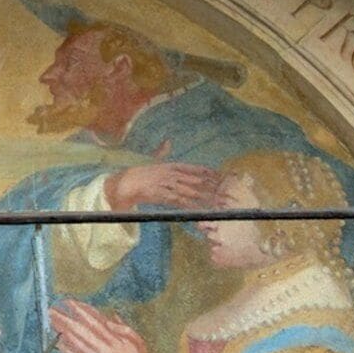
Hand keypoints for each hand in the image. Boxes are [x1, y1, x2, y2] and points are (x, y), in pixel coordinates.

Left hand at [47, 300, 158, 352]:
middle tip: (52, 310)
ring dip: (62, 332)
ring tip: (52, 323)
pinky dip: (68, 352)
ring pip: (77, 343)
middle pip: (81, 331)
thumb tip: (109, 317)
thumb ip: (123, 328)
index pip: (95, 321)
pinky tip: (57, 344)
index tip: (69, 302)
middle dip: (66, 319)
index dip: (81, 310)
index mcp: (116, 339)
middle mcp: (106, 348)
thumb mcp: (138, 340)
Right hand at [108, 160, 226, 211]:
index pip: (195, 168)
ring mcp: (169, 185)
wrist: (126, 183)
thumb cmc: (139, 174)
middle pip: (197, 181)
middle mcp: (173, 174)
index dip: (209, 173)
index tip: (222, 177)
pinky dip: (192, 206)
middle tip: (227, 192)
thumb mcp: (152, 161)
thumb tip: (168, 142)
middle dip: (213, 188)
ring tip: (219, 203)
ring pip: (192, 192)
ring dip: (206, 198)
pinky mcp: (164, 196)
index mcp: (171, 165)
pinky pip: (181, 202)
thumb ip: (162, 152)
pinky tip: (201, 210)